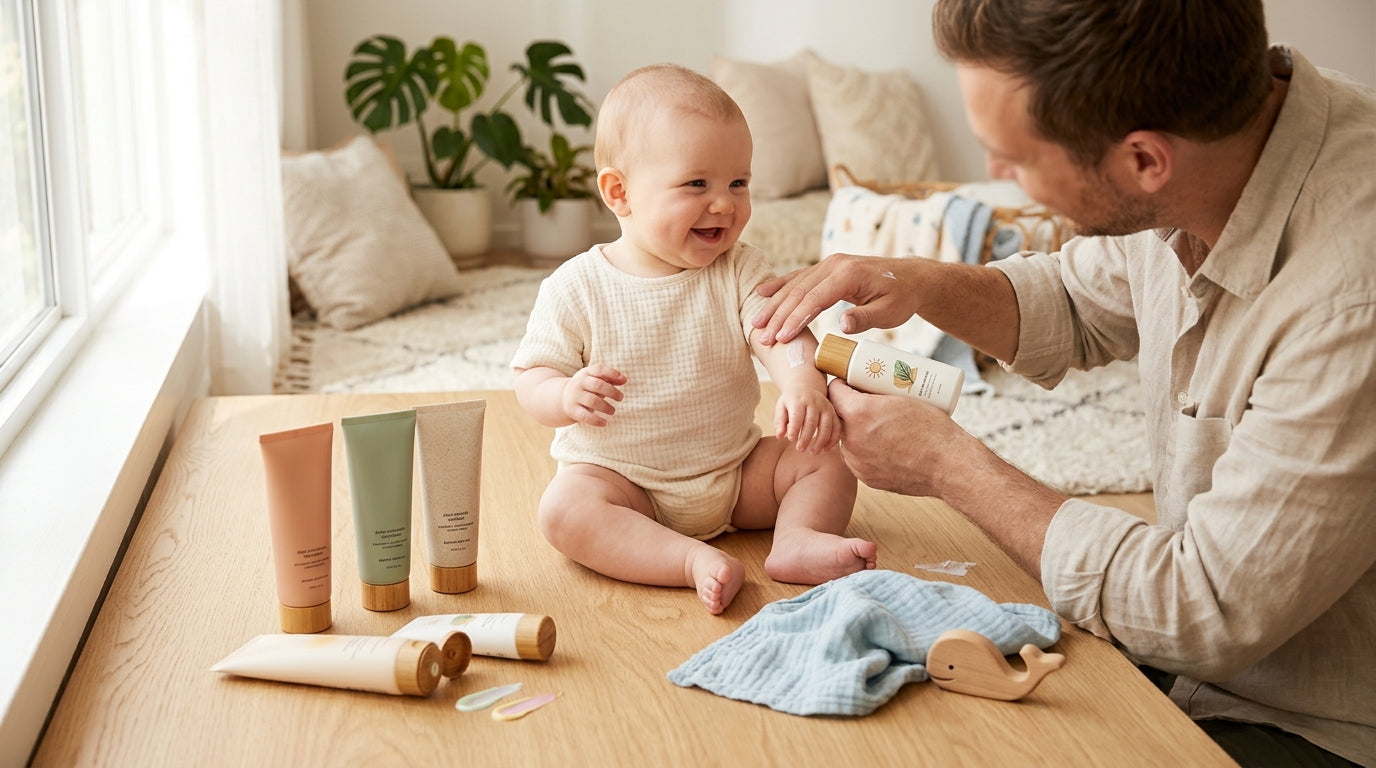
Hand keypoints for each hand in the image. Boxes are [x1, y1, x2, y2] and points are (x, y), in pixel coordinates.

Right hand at [562, 364, 626, 426]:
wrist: (562, 397)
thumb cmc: (586, 387)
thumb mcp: (595, 379)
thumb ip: (609, 378)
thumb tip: (624, 380)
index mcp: (586, 373)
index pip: (599, 369)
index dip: (612, 373)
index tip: (624, 381)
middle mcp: (579, 383)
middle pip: (597, 385)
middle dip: (612, 392)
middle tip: (620, 398)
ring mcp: (574, 396)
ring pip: (593, 401)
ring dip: (606, 407)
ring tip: (612, 411)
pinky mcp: (572, 410)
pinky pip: (585, 416)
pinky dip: (596, 420)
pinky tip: (605, 423)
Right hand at [752, 253, 924, 345]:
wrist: (911, 278)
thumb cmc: (902, 297)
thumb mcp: (890, 312)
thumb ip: (865, 318)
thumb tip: (842, 325)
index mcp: (848, 274)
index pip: (815, 299)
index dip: (796, 319)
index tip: (781, 338)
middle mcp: (834, 264)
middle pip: (799, 292)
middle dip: (778, 316)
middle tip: (763, 338)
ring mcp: (829, 264)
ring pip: (795, 285)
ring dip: (774, 304)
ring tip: (756, 323)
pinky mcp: (827, 267)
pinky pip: (799, 277)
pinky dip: (780, 285)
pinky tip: (762, 293)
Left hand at [774, 386, 840, 453]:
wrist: (806, 386)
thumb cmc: (791, 401)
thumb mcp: (781, 407)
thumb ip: (780, 422)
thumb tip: (780, 436)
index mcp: (799, 400)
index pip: (797, 415)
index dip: (794, 428)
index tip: (791, 440)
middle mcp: (814, 402)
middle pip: (812, 421)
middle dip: (806, 437)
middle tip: (800, 449)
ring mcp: (825, 407)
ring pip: (826, 425)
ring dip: (821, 441)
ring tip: (813, 453)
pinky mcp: (833, 412)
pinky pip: (836, 426)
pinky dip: (833, 439)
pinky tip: (825, 449)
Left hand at [827, 377, 974, 496]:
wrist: (949, 466)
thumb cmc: (932, 428)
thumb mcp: (902, 399)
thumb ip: (874, 397)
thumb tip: (861, 388)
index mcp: (858, 413)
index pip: (835, 391)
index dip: (842, 384)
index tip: (851, 382)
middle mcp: (852, 439)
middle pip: (839, 416)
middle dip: (849, 408)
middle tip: (867, 402)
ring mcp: (857, 461)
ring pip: (847, 439)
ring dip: (856, 431)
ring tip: (879, 426)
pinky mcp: (866, 477)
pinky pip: (857, 459)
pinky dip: (866, 451)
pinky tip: (883, 446)